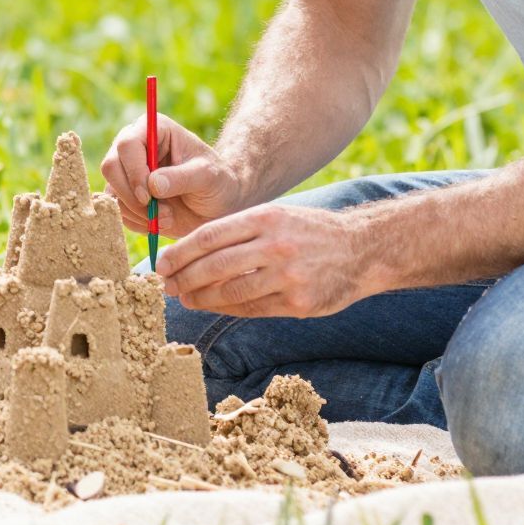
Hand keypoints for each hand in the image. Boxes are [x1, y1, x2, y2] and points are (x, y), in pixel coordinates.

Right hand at [101, 112, 245, 238]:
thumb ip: (182, 178)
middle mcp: (134, 146)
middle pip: (110, 166)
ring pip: (111, 191)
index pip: (127, 144)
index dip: (133, 171)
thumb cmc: (217, 183)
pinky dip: (137, 222)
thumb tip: (152, 184)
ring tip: (168, 217)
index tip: (149, 196)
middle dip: (132, 196)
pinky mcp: (123, 193)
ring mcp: (126, 170)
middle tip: (158, 214)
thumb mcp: (208, 177)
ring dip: (138, 212)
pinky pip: (117, 210)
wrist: (216, 205)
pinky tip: (159, 221)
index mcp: (154, 129)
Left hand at [156, 202, 369, 317]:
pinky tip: (211, 306)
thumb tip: (191, 250)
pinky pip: (252, 308)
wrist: (362, 249)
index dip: (181, 253)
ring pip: (231, 290)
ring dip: (201, 297)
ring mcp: (288, 276)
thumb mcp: (275, 215)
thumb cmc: (308, 231)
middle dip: (184, 277)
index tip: (161, 263)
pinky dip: (226, 308)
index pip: (209, 236)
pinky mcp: (299, 302)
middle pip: (215, 265)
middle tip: (165, 285)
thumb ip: (237, 231)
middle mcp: (275, 245)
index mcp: (265, 218)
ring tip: (184, 298)